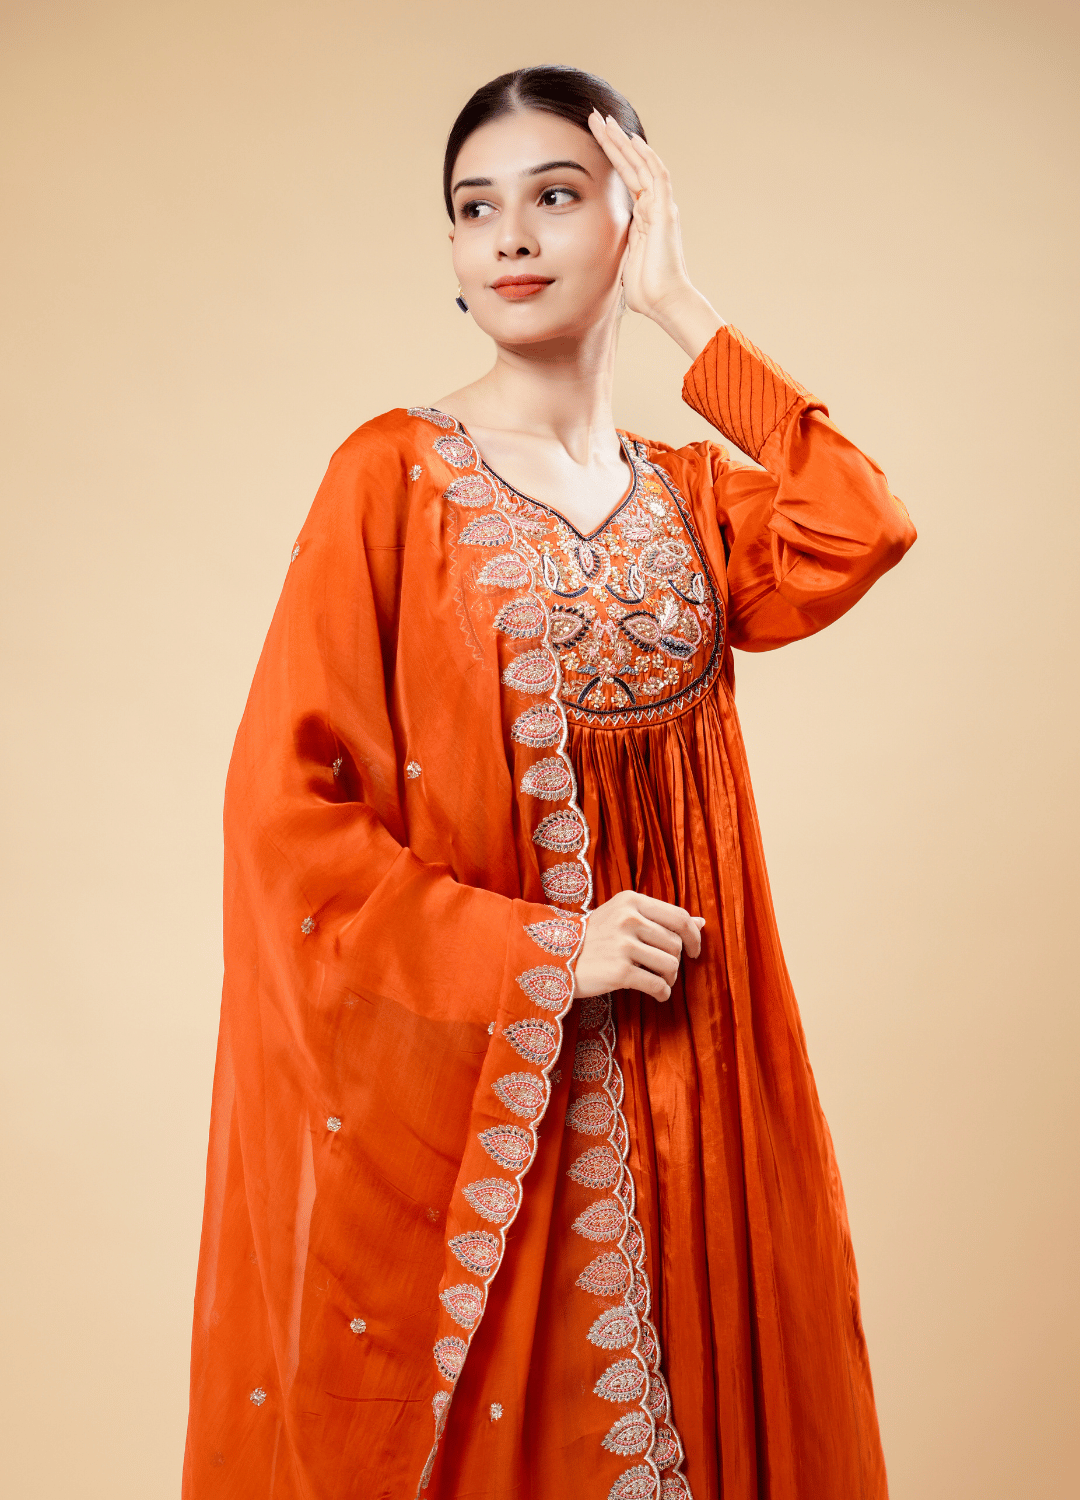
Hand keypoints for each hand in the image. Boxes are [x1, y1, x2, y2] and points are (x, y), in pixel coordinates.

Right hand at [572, 890, 706, 1001]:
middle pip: (675, 943)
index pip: (679, 916)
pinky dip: (663, 993)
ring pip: (670, 965)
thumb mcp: (623, 917)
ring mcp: (623, 945)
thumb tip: (702, 921)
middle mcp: (628, 919)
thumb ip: (661, 918)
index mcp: (631, 901)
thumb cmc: (593, 937)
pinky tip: (658, 995)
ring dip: (670, 978)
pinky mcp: (619, 971)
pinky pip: (657, 985)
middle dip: (676, 961)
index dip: (693, 935)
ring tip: (660, 981)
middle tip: (666, 969)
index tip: (694, 950)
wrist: (553, 956)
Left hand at [587, 110, 725, 361]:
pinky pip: (656, 177)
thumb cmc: (645, 291)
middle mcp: (654, 207)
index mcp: (643, 218)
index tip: (592, 138)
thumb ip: (613, 247)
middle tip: (594, 117)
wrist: (664, 302)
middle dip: (613, 140)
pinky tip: (631, 139)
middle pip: (632, 165)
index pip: (625, 179)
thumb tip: (594, 250)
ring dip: (623, 142)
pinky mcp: (665, 212)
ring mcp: (661, 207)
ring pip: (642, 164)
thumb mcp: (621, 262)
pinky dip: (644, 157)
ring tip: (605, 120)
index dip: (610, 157)